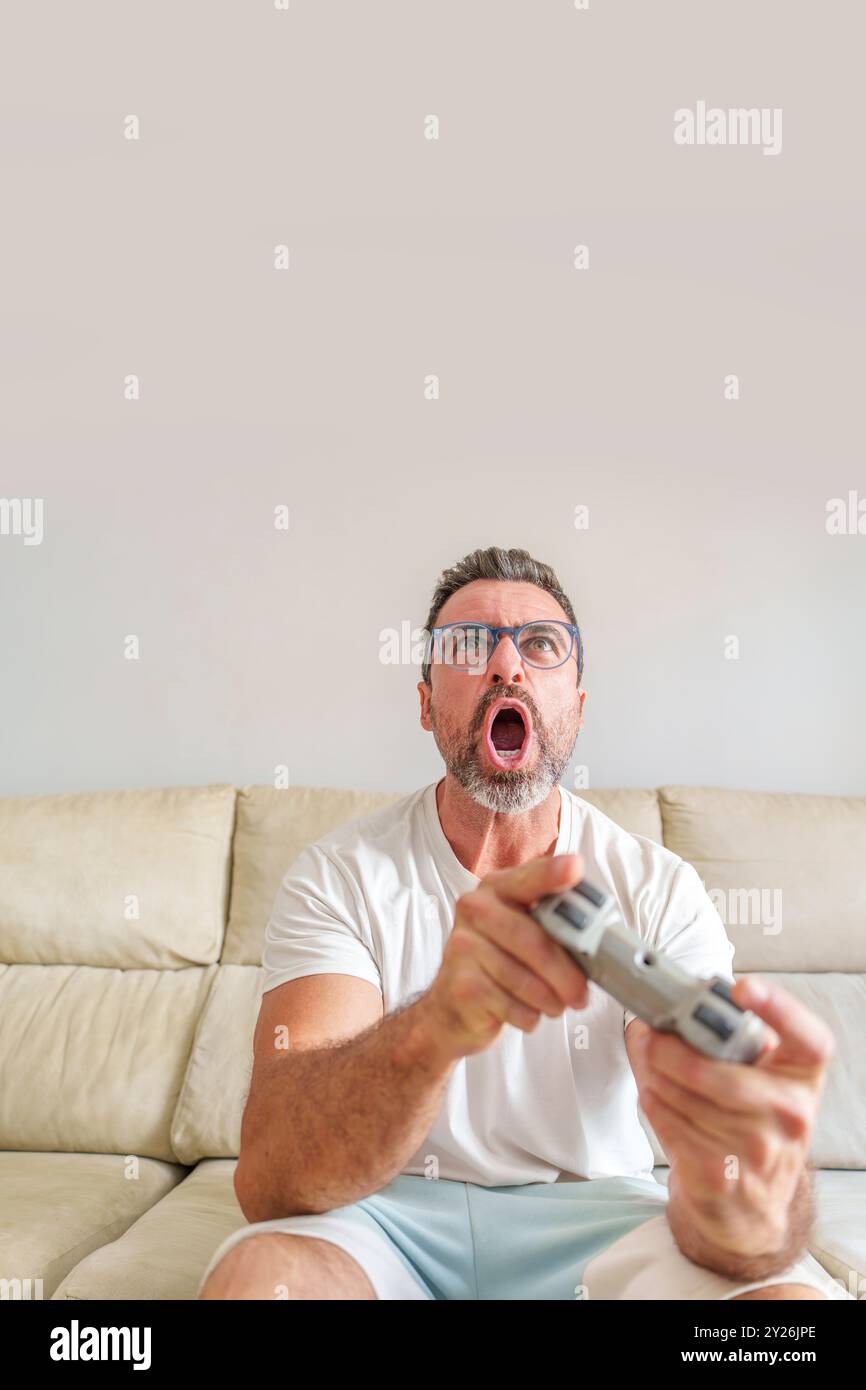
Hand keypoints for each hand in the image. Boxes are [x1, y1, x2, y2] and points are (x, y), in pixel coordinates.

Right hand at [423, 852, 590, 1058]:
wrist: (453, 1006)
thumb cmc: (502, 962)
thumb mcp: (525, 932)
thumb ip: (555, 925)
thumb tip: (598, 938)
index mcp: (498, 888)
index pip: (529, 878)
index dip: (553, 874)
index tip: (575, 867)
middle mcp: (475, 909)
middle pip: (533, 940)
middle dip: (565, 973)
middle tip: (582, 994)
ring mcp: (463, 945)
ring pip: (524, 979)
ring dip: (550, 1000)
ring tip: (554, 1005)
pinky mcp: (460, 984)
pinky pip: (511, 1005)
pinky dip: (529, 1016)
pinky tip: (527, 1013)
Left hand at [631, 976, 834, 1254]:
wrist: (749, 1204)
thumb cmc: (747, 1123)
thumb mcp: (754, 1078)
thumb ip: (721, 1039)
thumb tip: (661, 1014)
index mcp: (802, 1077)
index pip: (811, 1039)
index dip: (780, 1009)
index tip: (744, 988)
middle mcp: (792, 1115)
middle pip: (726, 1077)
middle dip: (676, 1054)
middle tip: (651, 1039)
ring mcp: (761, 1151)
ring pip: (691, 1102)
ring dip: (658, 1080)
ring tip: (650, 1069)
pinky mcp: (725, 1177)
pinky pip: (675, 1128)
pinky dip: (656, 1107)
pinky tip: (654, 1098)